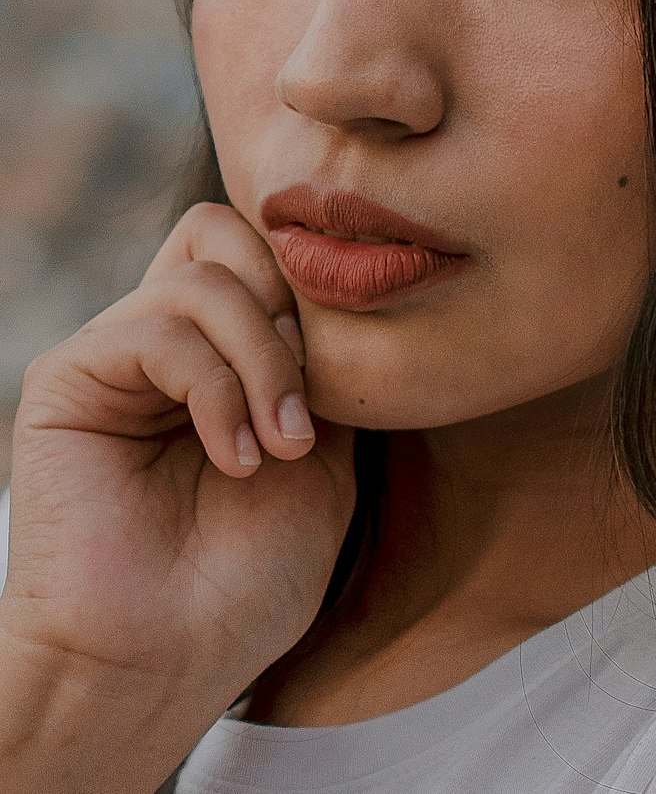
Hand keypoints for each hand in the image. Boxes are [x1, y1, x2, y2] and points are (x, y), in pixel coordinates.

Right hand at [0, 202, 356, 708]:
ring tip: (281, 447)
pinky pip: (159, 330)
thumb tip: (333, 290)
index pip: (262, 246)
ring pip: (207, 277)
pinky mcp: (68, 378)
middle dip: (291, 304)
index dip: (315, 290)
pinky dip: (217, 389)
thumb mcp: (327, 458)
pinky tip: (235, 458)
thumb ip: (324, 366)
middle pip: (228, 231)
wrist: (167, 664)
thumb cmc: (247, 580)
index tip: (349, 381)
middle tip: (310, 404)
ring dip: (266, 361)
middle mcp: (164, 338)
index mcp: (219, 349)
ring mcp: (115, 354)